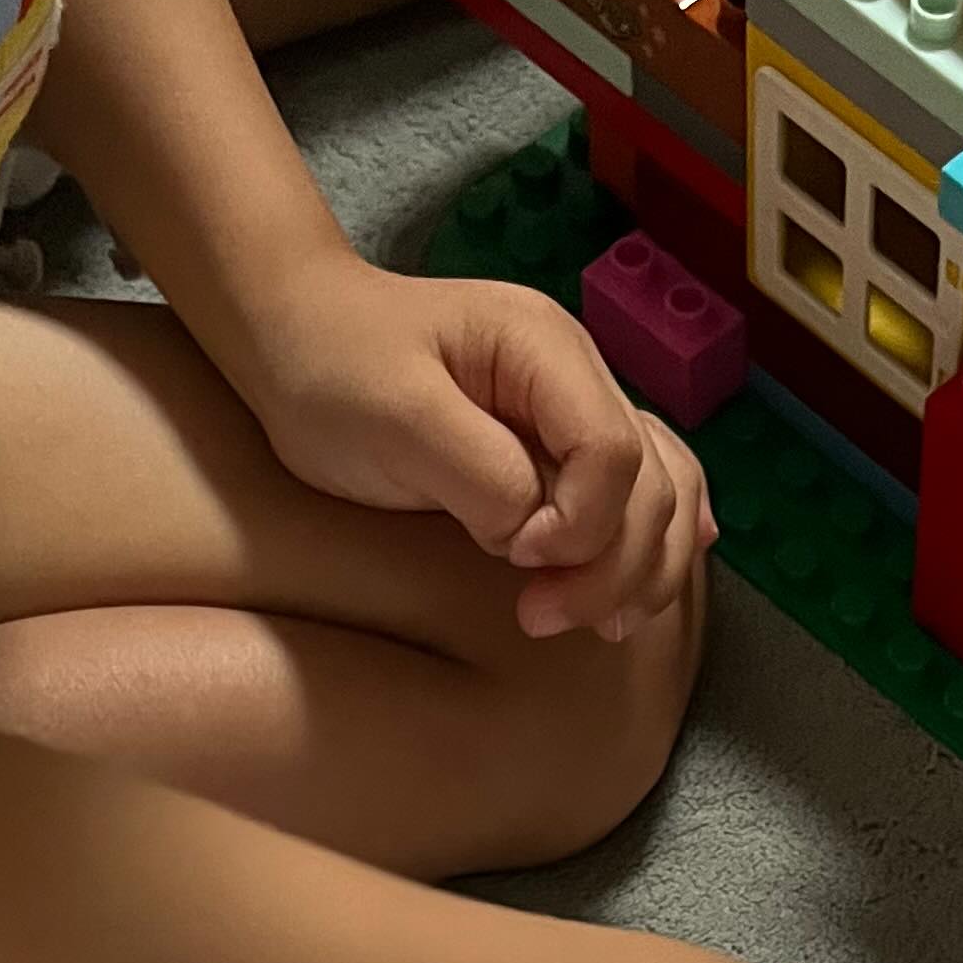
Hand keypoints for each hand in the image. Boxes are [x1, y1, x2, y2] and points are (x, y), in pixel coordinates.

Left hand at [241, 258, 715, 638]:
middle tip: (537, 618)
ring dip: (642, 571)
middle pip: (651, 485)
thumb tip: (533, 537)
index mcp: (545, 348)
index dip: (582, 523)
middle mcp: (578, 376)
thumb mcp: (395, 417)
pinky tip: (646, 587)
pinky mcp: (561, 452)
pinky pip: (642, 497)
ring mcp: (576, 413)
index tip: (516, 559)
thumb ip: (480, 473)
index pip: (614, 451)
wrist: (298, 337)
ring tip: (595, 625)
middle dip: (611, 566)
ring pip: (664, 498)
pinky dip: (654, 546)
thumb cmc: (333, 368)